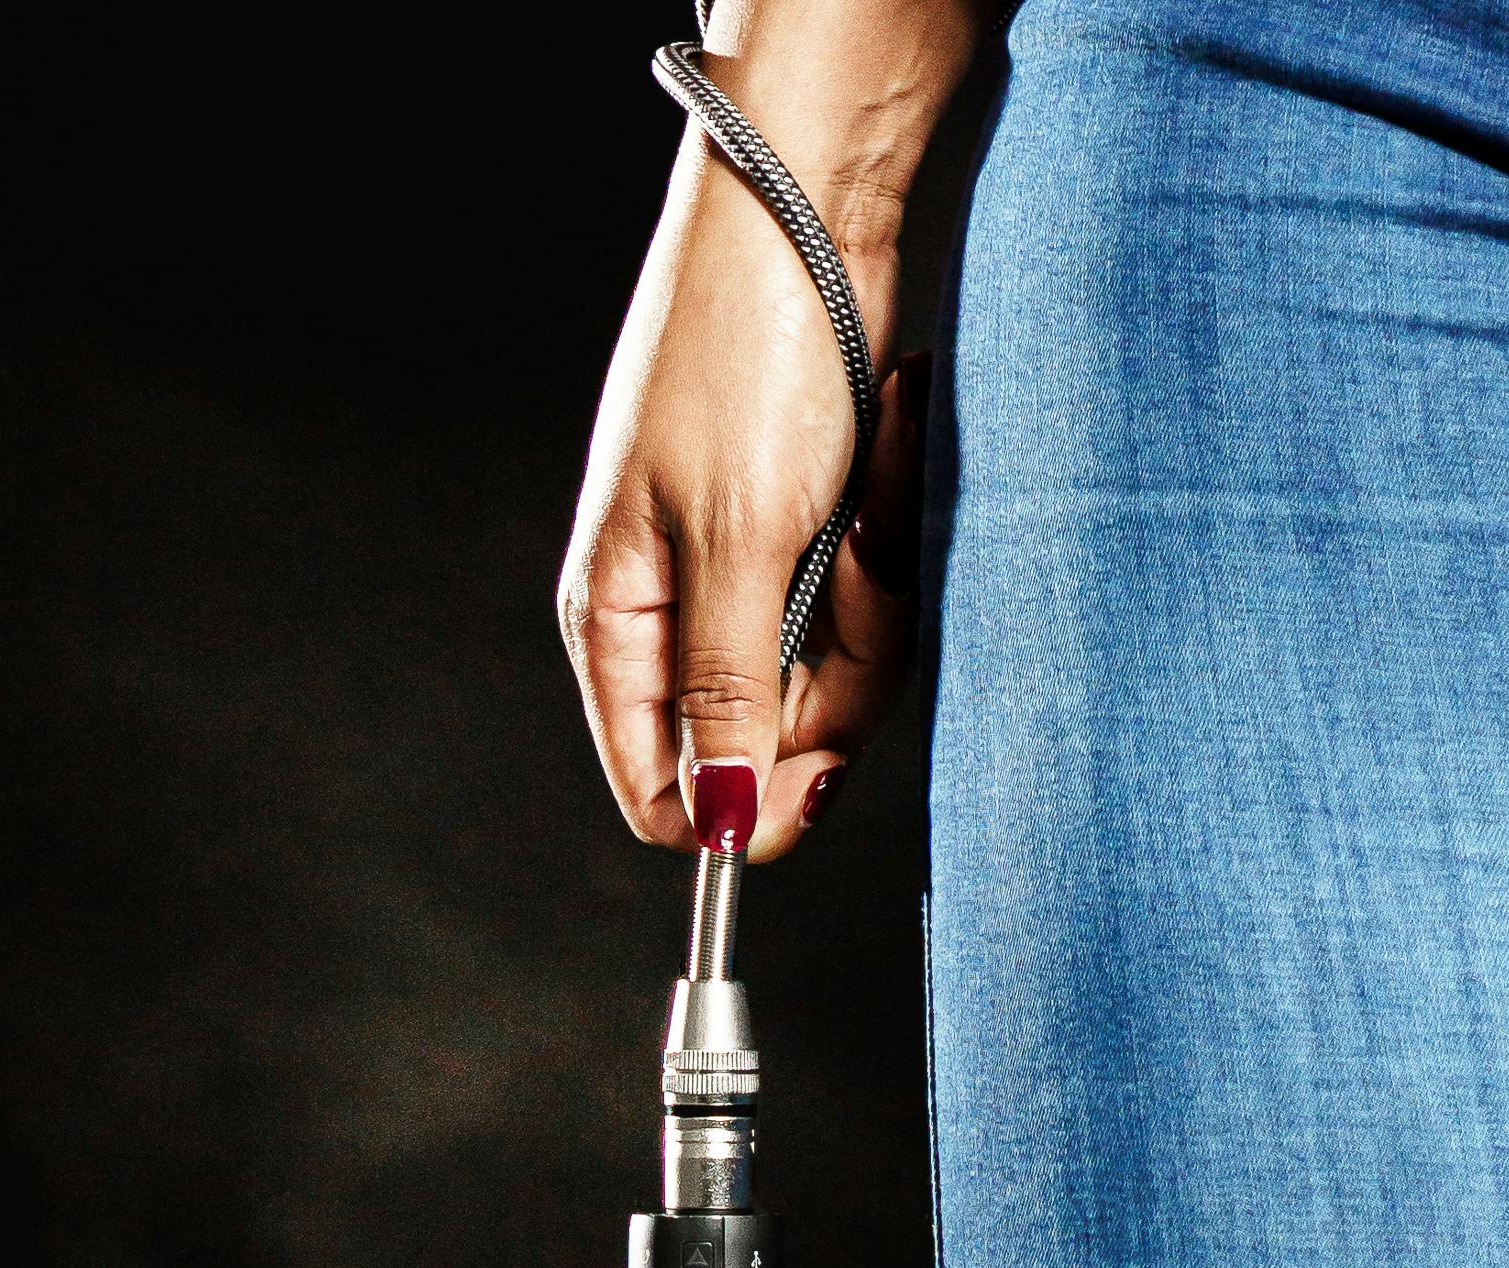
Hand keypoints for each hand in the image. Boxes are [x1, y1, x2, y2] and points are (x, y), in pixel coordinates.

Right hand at [559, 19, 959, 865]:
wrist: (815, 205)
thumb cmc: (747, 350)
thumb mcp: (737, 542)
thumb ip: (725, 695)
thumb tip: (715, 820)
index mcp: (618, 622)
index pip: (660, 790)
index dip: (738, 801)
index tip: (810, 764)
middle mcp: (678, 613)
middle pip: (766, 747)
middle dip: (835, 677)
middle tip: (852, 569)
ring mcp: (750, 575)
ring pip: (832, 682)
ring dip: (874, 604)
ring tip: (869, 495)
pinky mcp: (813, 538)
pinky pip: (867, 608)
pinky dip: (889, 547)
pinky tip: (882, 459)